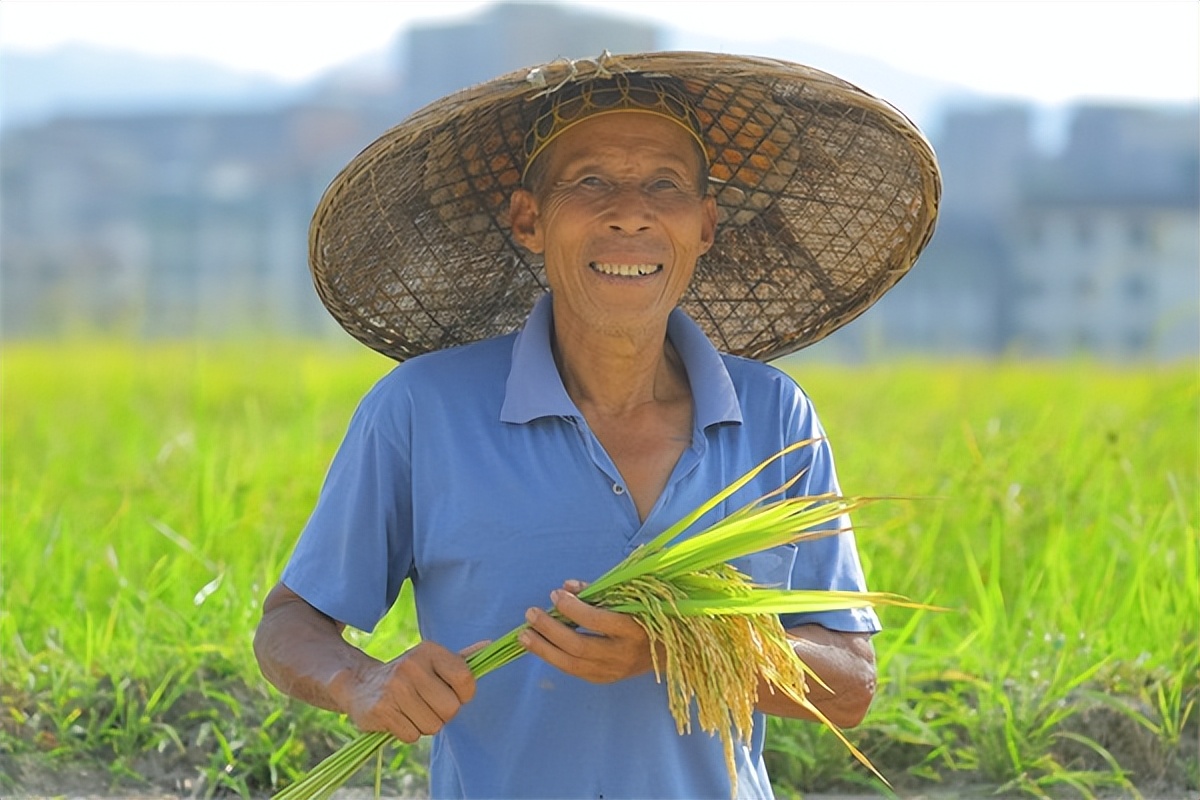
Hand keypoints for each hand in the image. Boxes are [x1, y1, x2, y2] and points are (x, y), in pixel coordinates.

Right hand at [341, 640, 483, 742]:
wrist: (359, 683)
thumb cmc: (408, 675)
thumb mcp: (432, 660)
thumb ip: (461, 659)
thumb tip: (491, 646)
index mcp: (429, 651)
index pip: (465, 679)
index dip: (464, 694)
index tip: (453, 693)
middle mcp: (412, 666)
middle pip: (451, 709)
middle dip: (443, 713)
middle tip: (428, 704)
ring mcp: (395, 689)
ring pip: (432, 726)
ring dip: (425, 724)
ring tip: (412, 710)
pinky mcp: (381, 710)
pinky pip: (412, 736)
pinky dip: (408, 732)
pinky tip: (398, 717)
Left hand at [519, 580, 655, 683]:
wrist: (669, 651)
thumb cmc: (646, 615)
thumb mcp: (629, 599)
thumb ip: (599, 592)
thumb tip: (566, 587)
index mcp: (634, 630)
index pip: (598, 621)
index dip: (574, 609)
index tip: (555, 594)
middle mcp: (623, 655)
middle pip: (579, 646)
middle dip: (551, 630)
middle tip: (530, 614)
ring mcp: (613, 672)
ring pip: (572, 664)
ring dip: (544, 648)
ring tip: (524, 635)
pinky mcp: (605, 680)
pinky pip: (574, 671)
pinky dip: (555, 658)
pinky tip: (540, 646)